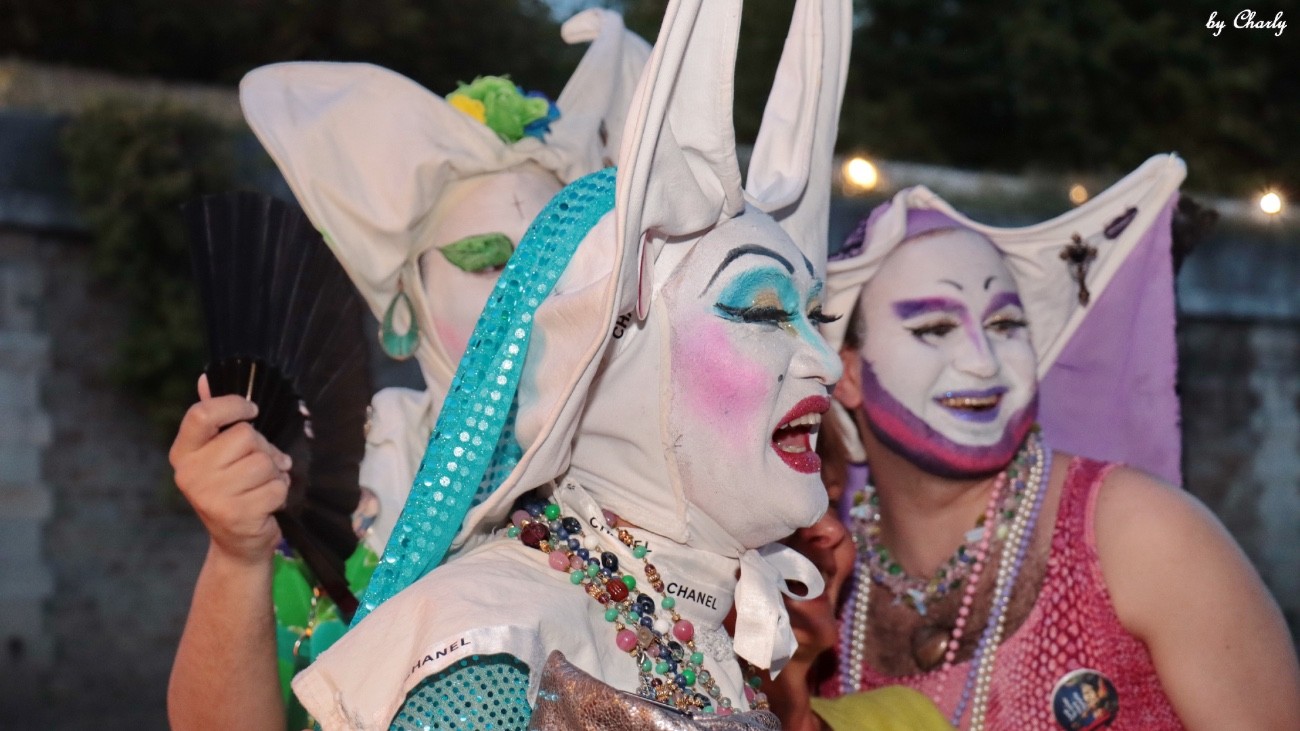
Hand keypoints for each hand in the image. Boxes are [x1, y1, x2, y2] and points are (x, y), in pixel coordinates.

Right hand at [170, 374, 291, 564]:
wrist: (238, 543)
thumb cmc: (235, 489)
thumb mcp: (221, 454)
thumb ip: (216, 418)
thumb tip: (205, 377)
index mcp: (183, 453)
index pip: (202, 414)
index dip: (233, 405)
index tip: (252, 410)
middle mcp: (190, 474)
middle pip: (245, 435)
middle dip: (264, 449)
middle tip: (261, 467)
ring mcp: (210, 496)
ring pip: (264, 461)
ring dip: (274, 474)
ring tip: (262, 486)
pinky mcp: (235, 515)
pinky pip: (276, 486)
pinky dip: (280, 493)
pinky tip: (267, 504)